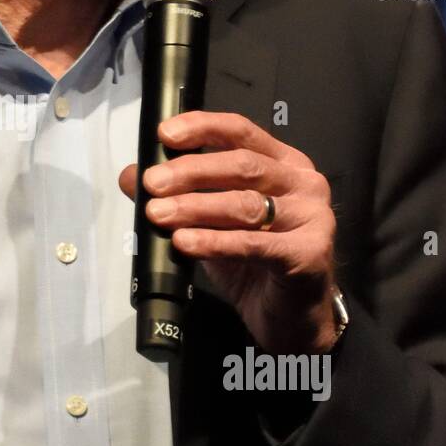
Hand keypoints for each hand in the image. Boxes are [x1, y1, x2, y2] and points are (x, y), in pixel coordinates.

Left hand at [118, 110, 338, 353]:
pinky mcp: (309, 253)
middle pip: (242, 166)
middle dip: (190, 172)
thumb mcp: (211, 223)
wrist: (291, 317)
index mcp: (284, 163)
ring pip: (245, 204)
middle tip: (153, 183)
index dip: (203, 128)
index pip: (242, 132)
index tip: (166, 135)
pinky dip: (214, 242)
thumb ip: (178, 195)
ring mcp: (313, 217)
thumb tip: (132, 175)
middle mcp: (303, 183)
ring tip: (158, 214)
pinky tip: (185, 242)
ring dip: (195, 207)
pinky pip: (254, 244)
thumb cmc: (255, 264)